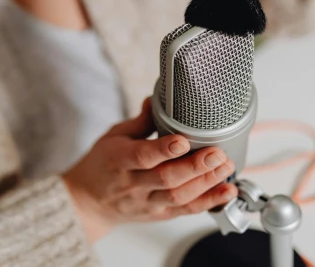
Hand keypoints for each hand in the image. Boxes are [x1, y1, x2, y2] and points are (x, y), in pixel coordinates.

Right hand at [62, 98, 236, 242]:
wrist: (88, 200)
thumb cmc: (102, 164)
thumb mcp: (114, 136)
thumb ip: (139, 122)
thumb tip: (157, 100)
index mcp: (119, 160)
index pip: (143, 156)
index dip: (164, 149)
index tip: (183, 140)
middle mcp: (133, 185)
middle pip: (166, 178)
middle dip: (195, 167)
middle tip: (217, 154)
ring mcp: (146, 202)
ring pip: (178, 197)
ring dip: (206, 183)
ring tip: (225, 168)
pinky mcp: (158, 215)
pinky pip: (185, 211)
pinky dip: (208, 202)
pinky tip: (226, 190)